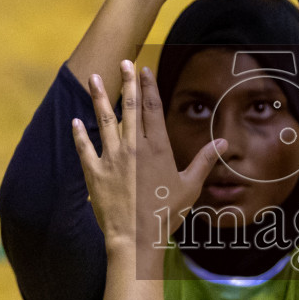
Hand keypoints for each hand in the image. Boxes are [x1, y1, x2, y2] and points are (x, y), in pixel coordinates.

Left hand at [72, 59, 223, 252]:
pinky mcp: (95, 173)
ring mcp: (112, 159)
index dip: (149, 88)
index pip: (153, 110)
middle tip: (124, 62)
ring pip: (104, 121)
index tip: (144, 70)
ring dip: (99, 98)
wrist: (136, 238)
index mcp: (158, 149)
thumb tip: (223, 143)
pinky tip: (75, 120)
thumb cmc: (166, 214)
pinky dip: (79, 134)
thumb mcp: (190, 187)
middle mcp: (134, 148)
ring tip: (94, 78)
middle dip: (127, 83)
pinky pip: (84, 148)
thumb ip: (204, 161)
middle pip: (130, 108)